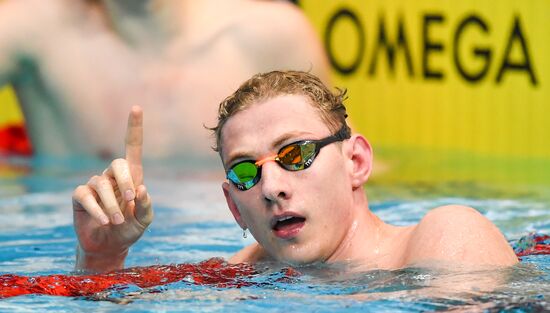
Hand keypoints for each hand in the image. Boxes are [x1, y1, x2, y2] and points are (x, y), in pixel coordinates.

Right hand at [72, 106, 152, 271]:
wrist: (109, 247)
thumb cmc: (130, 230)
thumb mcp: (144, 221)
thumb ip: (146, 207)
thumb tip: (142, 189)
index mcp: (133, 177)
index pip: (132, 147)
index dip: (134, 128)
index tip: (136, 107)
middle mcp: (112, 176)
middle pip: (118, 164)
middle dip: (126, 181)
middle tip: (132, 199)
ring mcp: (95, 185)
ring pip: (101, 184)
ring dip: (112, 204)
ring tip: (117, 221)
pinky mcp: (80, 197)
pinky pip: (85, 196)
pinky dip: (97, 209)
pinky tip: (104, 221)